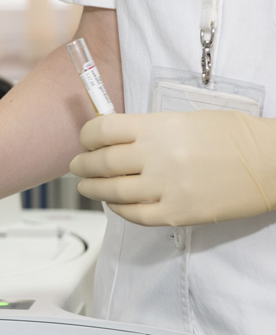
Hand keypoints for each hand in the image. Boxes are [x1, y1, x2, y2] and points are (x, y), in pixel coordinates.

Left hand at [70, 111, 275, 225]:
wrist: (272, 163)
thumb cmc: (234, 136)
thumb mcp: (187, 119)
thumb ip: (149, 129)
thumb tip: (115, 138)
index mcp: (159, 127)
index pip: (103, 130)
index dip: (87, 136)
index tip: (85, 140)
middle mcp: (157, 157)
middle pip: (101, 162)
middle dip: (83, 165)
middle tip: (77, 166)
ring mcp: (165, 187)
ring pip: (111, 191)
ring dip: (92, 189)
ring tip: (87, 186)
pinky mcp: (176, 213)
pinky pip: (134, 214)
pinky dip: (118, 209)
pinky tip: (114, 203)